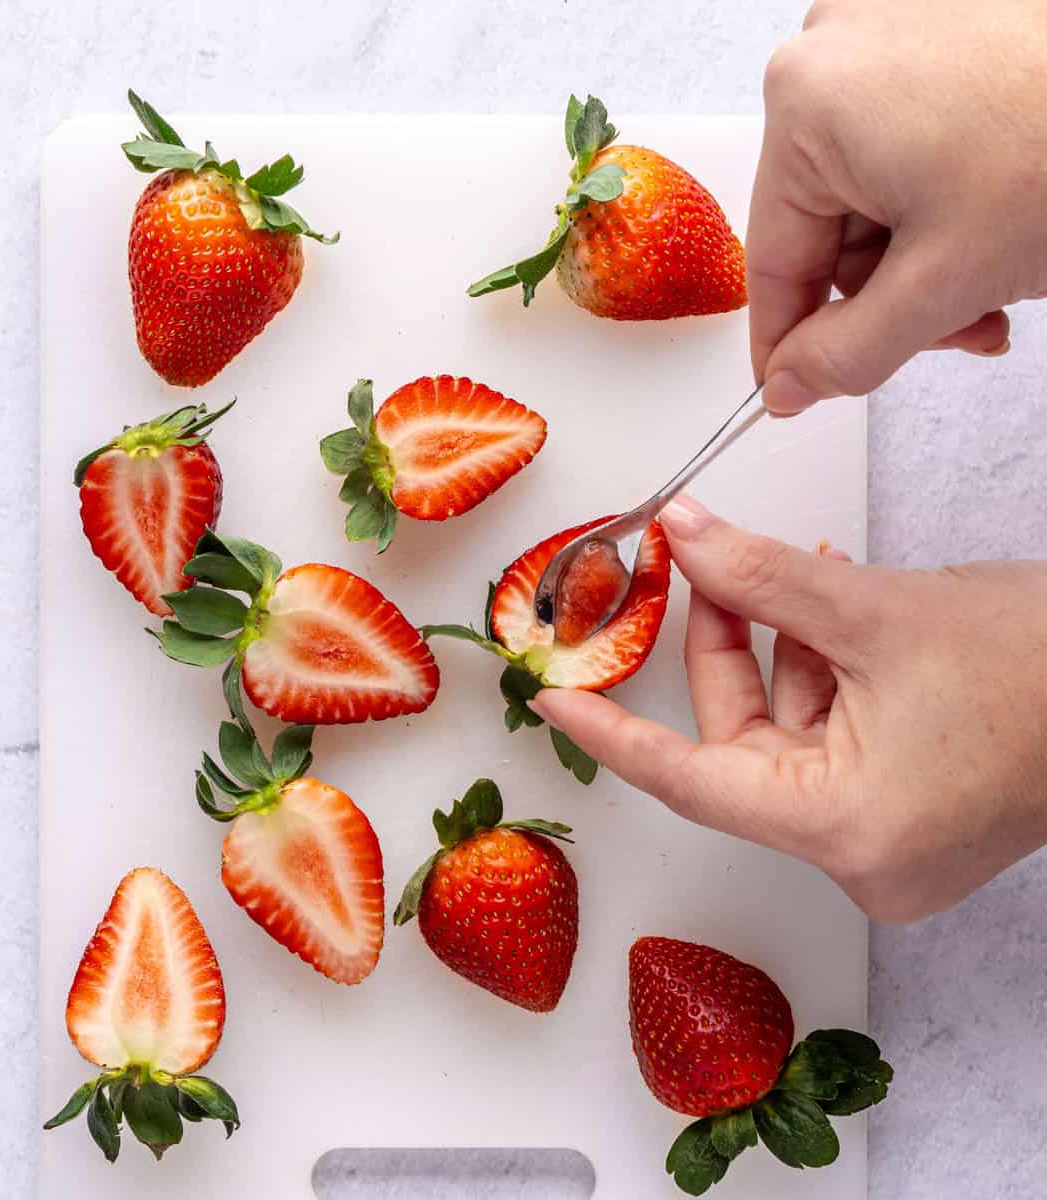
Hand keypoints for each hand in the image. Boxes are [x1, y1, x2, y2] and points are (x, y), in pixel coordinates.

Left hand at [529, 496, 1046, 921]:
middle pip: (741, 745)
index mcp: (844, 832)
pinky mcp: (915, 812)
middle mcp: (863, 856)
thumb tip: (683, 536)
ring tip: (781, 568)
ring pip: (790, 735)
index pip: (687, 781)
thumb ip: (761, 576)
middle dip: (723, 647)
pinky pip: (836, 740)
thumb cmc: (1045, 665)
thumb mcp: (877, 610)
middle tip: (703, 570)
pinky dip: (822, 674)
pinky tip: (826, 605)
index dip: (610, 732)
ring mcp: (892, 839)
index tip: (553, 700)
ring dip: (779, 647)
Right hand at [749, 0, 1046, 414]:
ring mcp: (891, 28)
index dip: (789, 341)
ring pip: (872, 190)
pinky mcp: (942, 24)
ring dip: (922, 256)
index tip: (796, 388)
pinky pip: (907, 143)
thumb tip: (790, 386)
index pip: (773, 259)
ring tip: (991, 278)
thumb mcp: (944, 282)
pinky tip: (994, 226)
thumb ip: (848, 354)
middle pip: (827, 224)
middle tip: (952, 328)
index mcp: (806, 103)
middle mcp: (835, 48)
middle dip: (888, 293)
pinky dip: (943, 199)